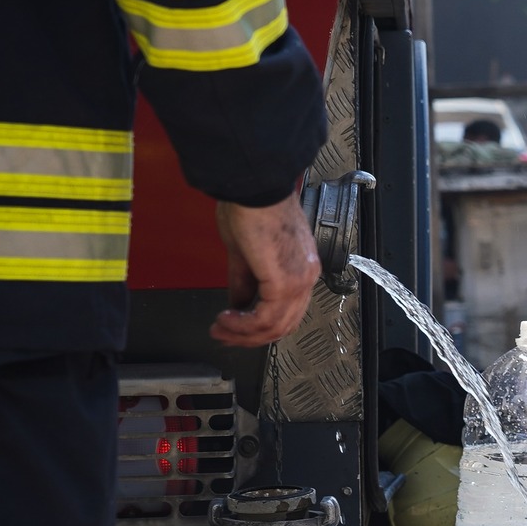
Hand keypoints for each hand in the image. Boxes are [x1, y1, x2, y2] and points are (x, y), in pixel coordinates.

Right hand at [211, 195, 319, 346]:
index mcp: (301, 266)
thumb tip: (238, 303)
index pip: (287, 311)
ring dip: (243, 333)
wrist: (254, 189)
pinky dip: (244, 325)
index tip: (235, 328)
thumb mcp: (244, 252)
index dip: (259, 325)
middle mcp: (306, 275)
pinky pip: (267, 318)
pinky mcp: (285, 282)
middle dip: (249, 336)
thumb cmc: (251, 207)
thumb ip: (244, 281)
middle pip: (283, 324)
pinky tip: (227, 319)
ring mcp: (298, 280)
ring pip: (275, 326)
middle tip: (223, 335)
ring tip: (221, 328)